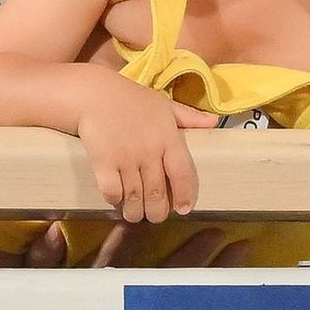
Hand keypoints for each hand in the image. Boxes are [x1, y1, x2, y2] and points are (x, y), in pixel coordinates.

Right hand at [76, 82, 218, 222]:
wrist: (94, 94)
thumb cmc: (132, 99)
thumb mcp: (164, 105)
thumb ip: (189, 117)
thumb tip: (215, 122)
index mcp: (168, 137)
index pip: (182, 173)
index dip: (184, 195)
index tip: (183, 210)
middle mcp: (150, 150)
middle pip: (157, 193)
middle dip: (157, 212)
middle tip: (155, 216)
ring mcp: (126, 157)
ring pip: (135, 198)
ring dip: (135, 212)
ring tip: (135, 214)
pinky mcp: (103, 162)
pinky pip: (112, 192)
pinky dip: (115, 200)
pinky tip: (116, 199)